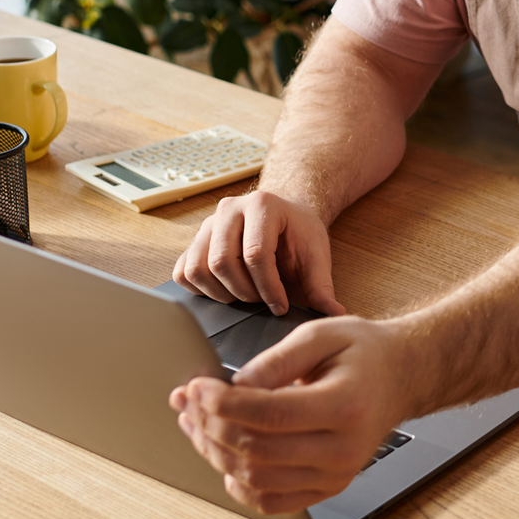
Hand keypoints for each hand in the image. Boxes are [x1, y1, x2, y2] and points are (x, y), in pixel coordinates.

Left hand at [169, 317, 412, 513]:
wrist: (398, 378)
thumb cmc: (363, 353)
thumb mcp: (322, 334)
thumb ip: (276, 360)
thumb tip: (234, 387)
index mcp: (345, 406)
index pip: (270, 415)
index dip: (223, 404)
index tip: (197, 386)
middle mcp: (342, 450)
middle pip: (256, 451)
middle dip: (210, 425)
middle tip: (189, 401)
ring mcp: (336, 476)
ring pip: (256, 480)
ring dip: (215, 453)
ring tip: (196, 424)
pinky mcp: (327, 488)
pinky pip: (270, 501)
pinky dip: (238, 483)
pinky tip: (223, 455)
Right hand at [173, 188, 343, 315]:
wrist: (286, 214)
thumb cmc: (300, 233)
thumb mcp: (317, 255)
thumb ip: (322, 284)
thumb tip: (334, 314)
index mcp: (262, 205)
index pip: (255, 254)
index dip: (268, 288)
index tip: (280, 306)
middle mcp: (229, 209)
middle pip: (221, 262)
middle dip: (244, 292)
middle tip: (262, 301)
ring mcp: (208, 223)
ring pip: (198, 268)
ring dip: (221, 293)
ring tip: (245, 295)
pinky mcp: (194, 240)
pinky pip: (183, 271)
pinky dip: (200, 289)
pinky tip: (224, 291)